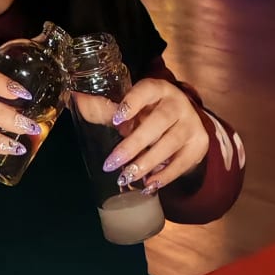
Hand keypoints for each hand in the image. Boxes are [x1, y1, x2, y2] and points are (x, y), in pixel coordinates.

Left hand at [98, 78, 209, 193]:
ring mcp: (191, 124)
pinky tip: (148, 185)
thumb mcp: (130, 111)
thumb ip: (105, 109)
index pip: (147, 90)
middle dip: (134, 145)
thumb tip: (76, 100)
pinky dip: (164, 176)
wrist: (184, 127)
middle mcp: (178, 103)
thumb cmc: (149, 116)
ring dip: (146, 163)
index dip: (132, 103)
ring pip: (170, 144)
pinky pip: (182, 163)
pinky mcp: (198, 145)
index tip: (117, 120)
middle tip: (112, 164)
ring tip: (126, 177)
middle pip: (158, 122)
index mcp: (158, 89)